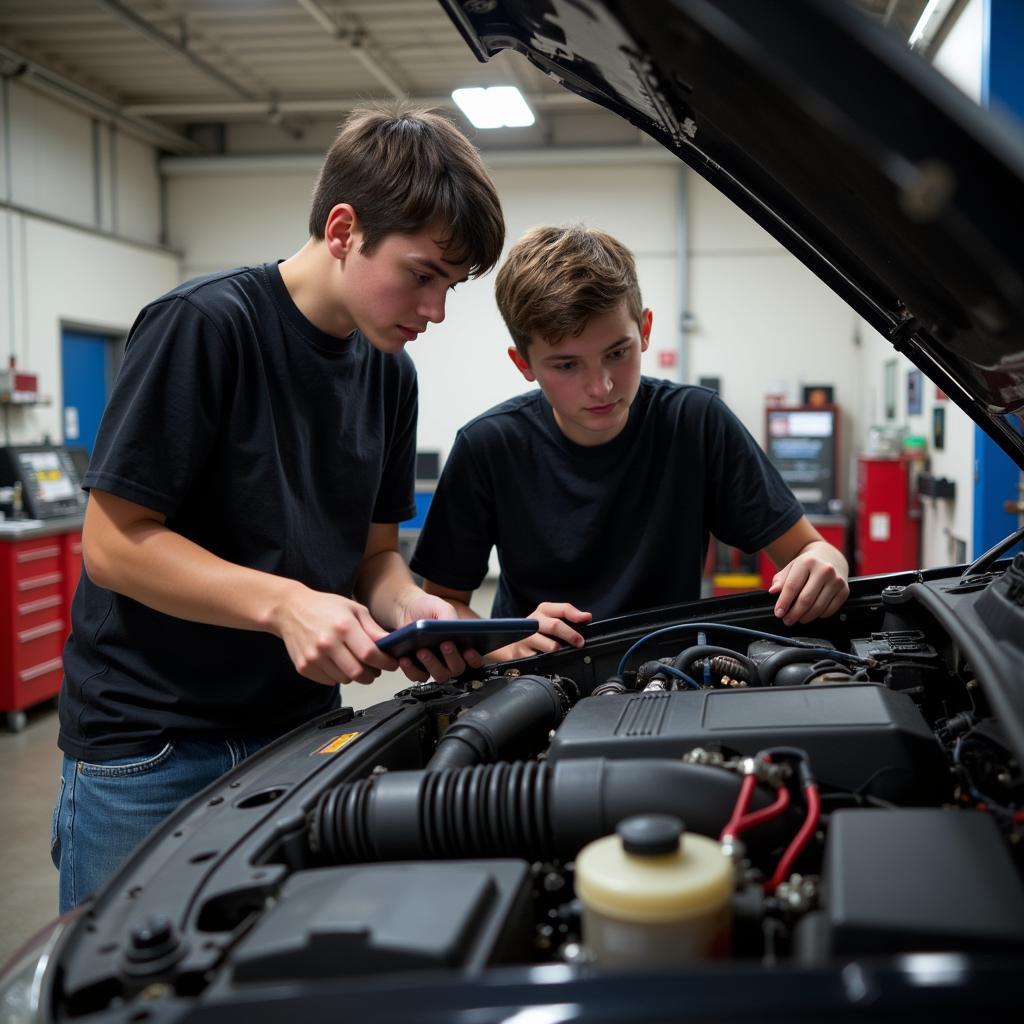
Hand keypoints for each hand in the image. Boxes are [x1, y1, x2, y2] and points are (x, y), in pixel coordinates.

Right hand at [273, 586, 397, 684]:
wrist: (290, 610)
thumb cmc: (325, 607)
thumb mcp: (354, 609)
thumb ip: (373, 629)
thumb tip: (390, 644)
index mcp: (343, 627)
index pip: (369, 654)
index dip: (385, 662)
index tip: (391, 664)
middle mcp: (327, 643)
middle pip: (358, 672)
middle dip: (372, 674)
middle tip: (375, 668)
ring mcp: (313, 657)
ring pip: (344, 679)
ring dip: (355, 675)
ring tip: (355, 662)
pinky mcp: (304, 667)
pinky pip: (329, 681)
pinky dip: (338, 676)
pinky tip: (338, 663)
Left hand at [394, 591, 484, 683]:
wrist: (405, 608)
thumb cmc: (427, 608)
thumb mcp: (441, 607)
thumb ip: (450, 617)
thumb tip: (454, 629)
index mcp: (462, 645)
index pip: (475, 659)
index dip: (474, 658)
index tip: (468, 650)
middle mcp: (450, 659)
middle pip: (457, 669)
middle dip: (452, 658)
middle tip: (444, 644)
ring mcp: (435, 666)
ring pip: (439, 675)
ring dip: (431, 665)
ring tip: (421, 651)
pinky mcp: (417, 669)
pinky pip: (417, 676)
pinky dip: (411, 669)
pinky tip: (404, 658)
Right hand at [489, 601, 592, 661]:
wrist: (509, 644)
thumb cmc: (536, 631)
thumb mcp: (549, 619)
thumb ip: (568, 616)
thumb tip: (587, 617)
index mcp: (543, 611)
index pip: (562, 609)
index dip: (575, 614)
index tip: (586, 619)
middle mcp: (534, 622)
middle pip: (554, 625)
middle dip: (570, 634)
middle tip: (579, 643)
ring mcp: (526, 638)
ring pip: (545, 643)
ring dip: (556, 648)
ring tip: (560, 651)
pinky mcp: (521, 653)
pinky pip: (537, 658)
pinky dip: (546, 661)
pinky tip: (549, 661)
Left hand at [769, 552, 848, 625]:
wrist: (829, 558)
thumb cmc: (806, 566)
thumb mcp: (791, 568)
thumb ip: (780, 580)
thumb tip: (773, 591)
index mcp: (807, 562)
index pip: (792, 586)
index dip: (783, 602)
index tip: (778, 613)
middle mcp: (824, 570)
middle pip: (806, 599)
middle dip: (794, 613)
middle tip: (787, 620)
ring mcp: (837, 580)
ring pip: (818, 607)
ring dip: (806, 617)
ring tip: (798, 618)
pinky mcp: (845, 590)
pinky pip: (830, 610)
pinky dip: (819, 615)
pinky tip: (812, 613)